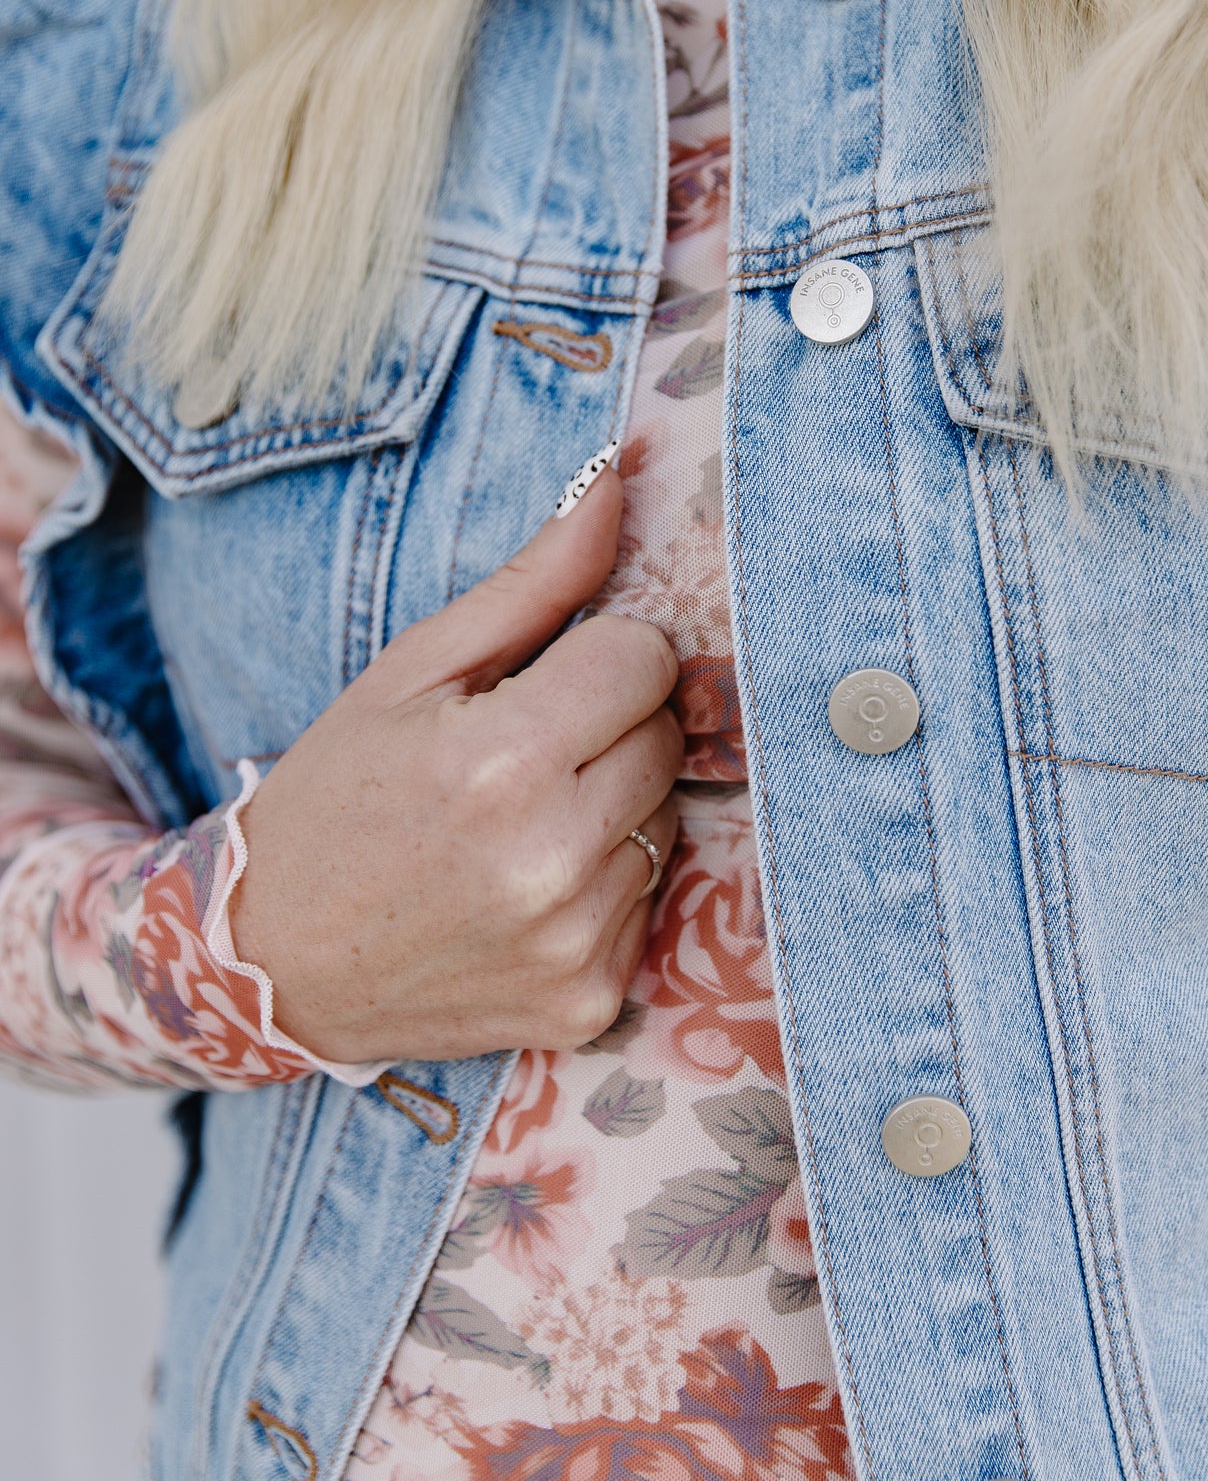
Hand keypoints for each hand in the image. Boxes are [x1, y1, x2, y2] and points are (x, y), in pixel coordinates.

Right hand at [228, 467, 680, 1061]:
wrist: (268, 963)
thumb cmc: (337, 798)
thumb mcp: (413, 671)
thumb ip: (533, 581)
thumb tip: (617, 479)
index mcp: (502, 761)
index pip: (647, 658)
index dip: (599, 657)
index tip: (540, 684)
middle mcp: (550, 859)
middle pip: (666, 737)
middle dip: (609, 728)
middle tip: (520, 755)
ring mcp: (574, 941)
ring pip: (665, 818)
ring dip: (612, 808)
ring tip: (516, 825)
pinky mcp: (589, 1001)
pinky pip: (650, 900)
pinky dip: (603, 886)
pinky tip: (525, 890)